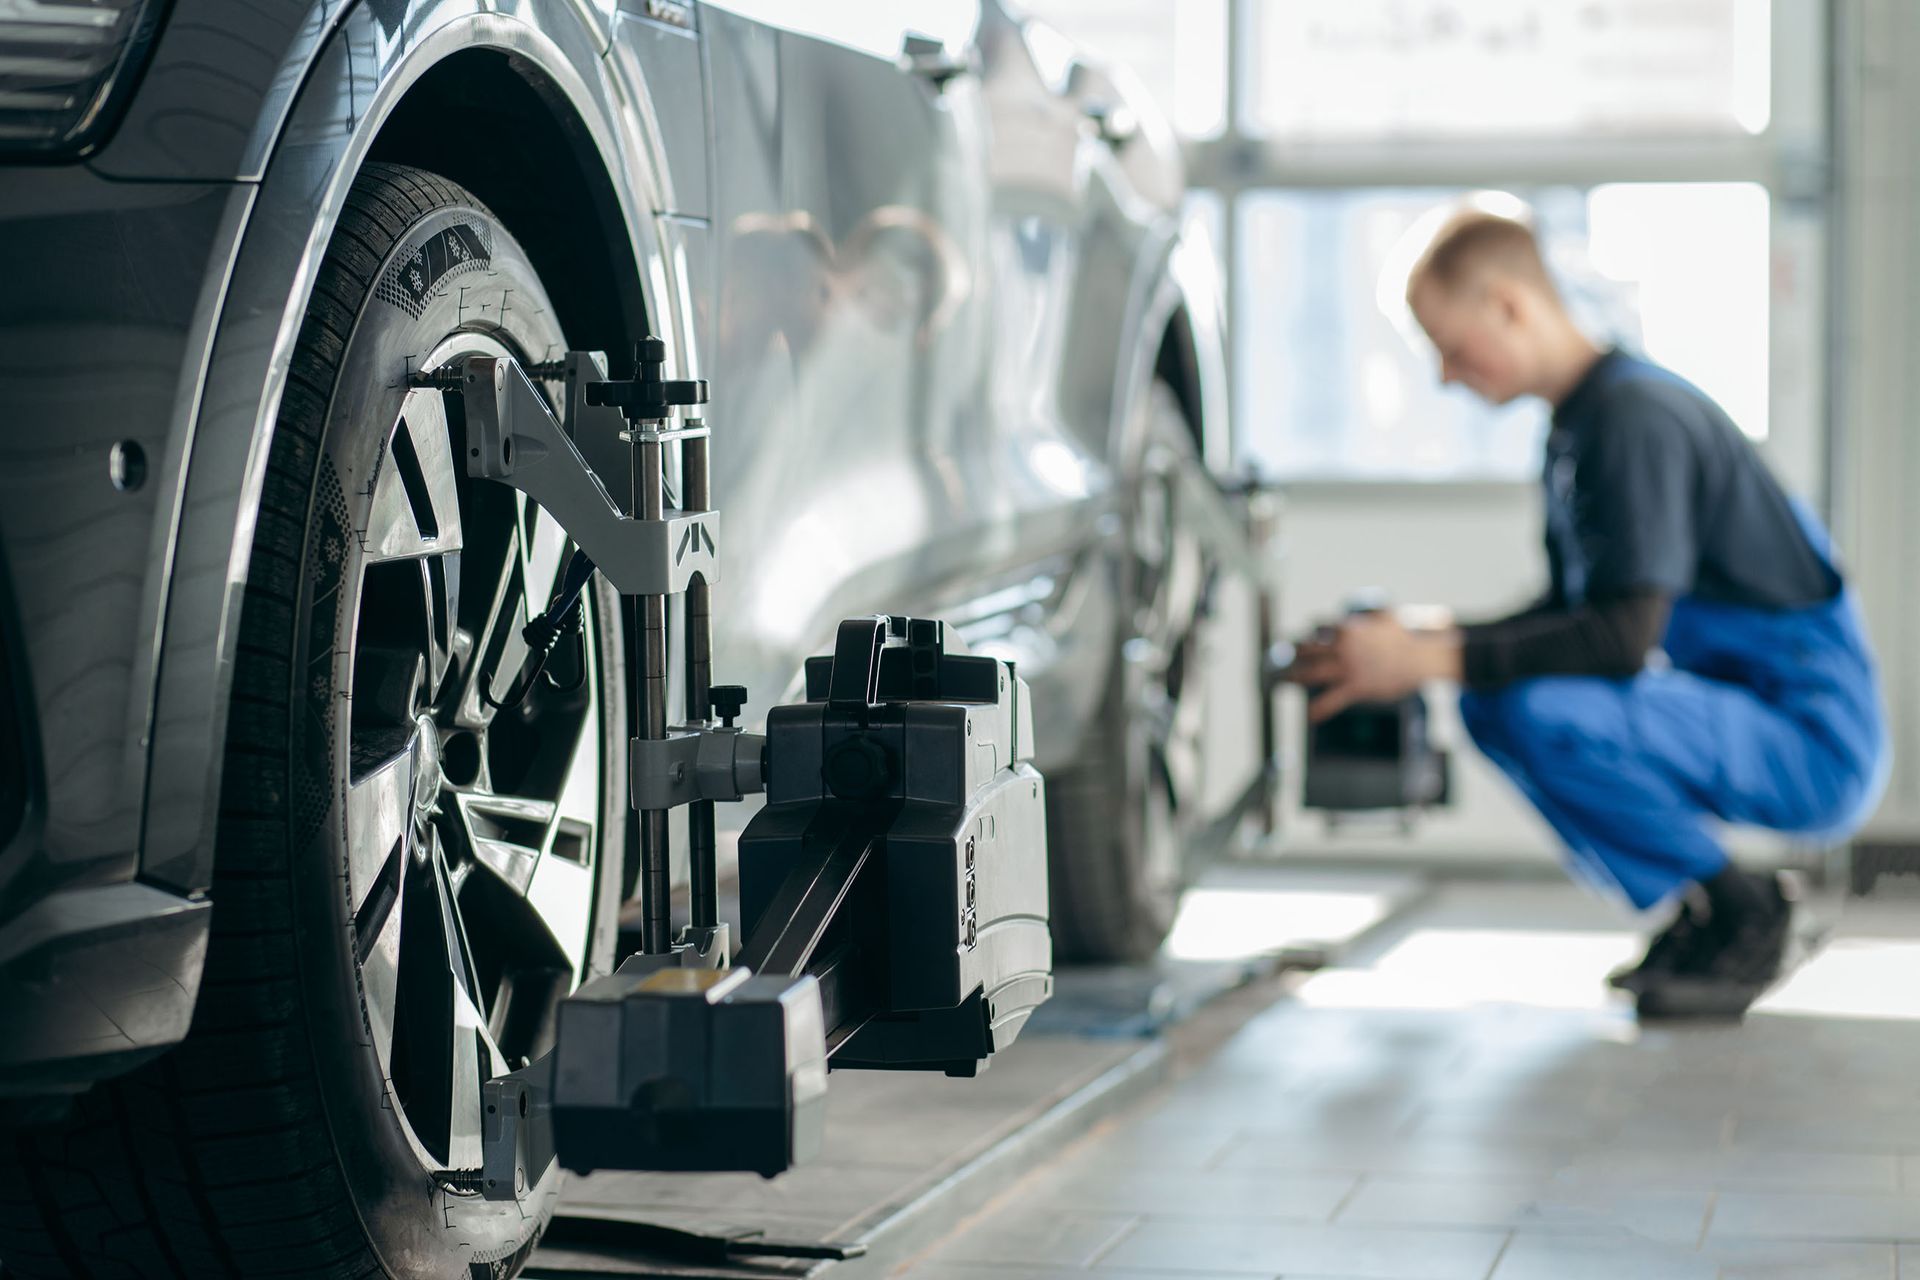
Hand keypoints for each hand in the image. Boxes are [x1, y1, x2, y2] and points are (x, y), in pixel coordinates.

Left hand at [1284, 613, 1462, 722]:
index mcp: (1348, 628)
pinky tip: (1310, 716)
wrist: (1422, 657)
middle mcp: (1342, 647)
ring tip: (1287, 681)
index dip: (1308, 632)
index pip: (1318, 626)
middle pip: (1309, 650)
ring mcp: (1347, 667)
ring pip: (1312, 674)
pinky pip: (1330, 700)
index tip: (1300, 637)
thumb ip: (1374, 615)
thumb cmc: (1408, 637)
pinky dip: (1318, 710)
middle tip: (1288, 659)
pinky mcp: (1356, 687)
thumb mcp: (1388, 618)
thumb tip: (1373, 612)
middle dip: (1296, 655)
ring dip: (1296, 678)